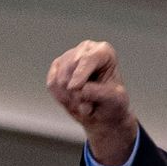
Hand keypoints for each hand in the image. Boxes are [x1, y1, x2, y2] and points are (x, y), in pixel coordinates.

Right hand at [46, 40, 138, 164]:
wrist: (102, 115)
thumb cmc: (113, 106)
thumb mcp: (115, 102)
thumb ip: (101, 93)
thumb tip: (81, 89)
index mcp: (103, 52)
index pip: (89, 57)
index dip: (82, 74)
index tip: (77, 90)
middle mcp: (85, 49)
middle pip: (70, 67)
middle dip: (76, 91)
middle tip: (86, 106)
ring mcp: (69, 59)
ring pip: (58, 77)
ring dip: (67, 97)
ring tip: (82, 104)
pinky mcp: (56, 70)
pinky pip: (51, 84)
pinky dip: (59, 96)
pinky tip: (71, 101)